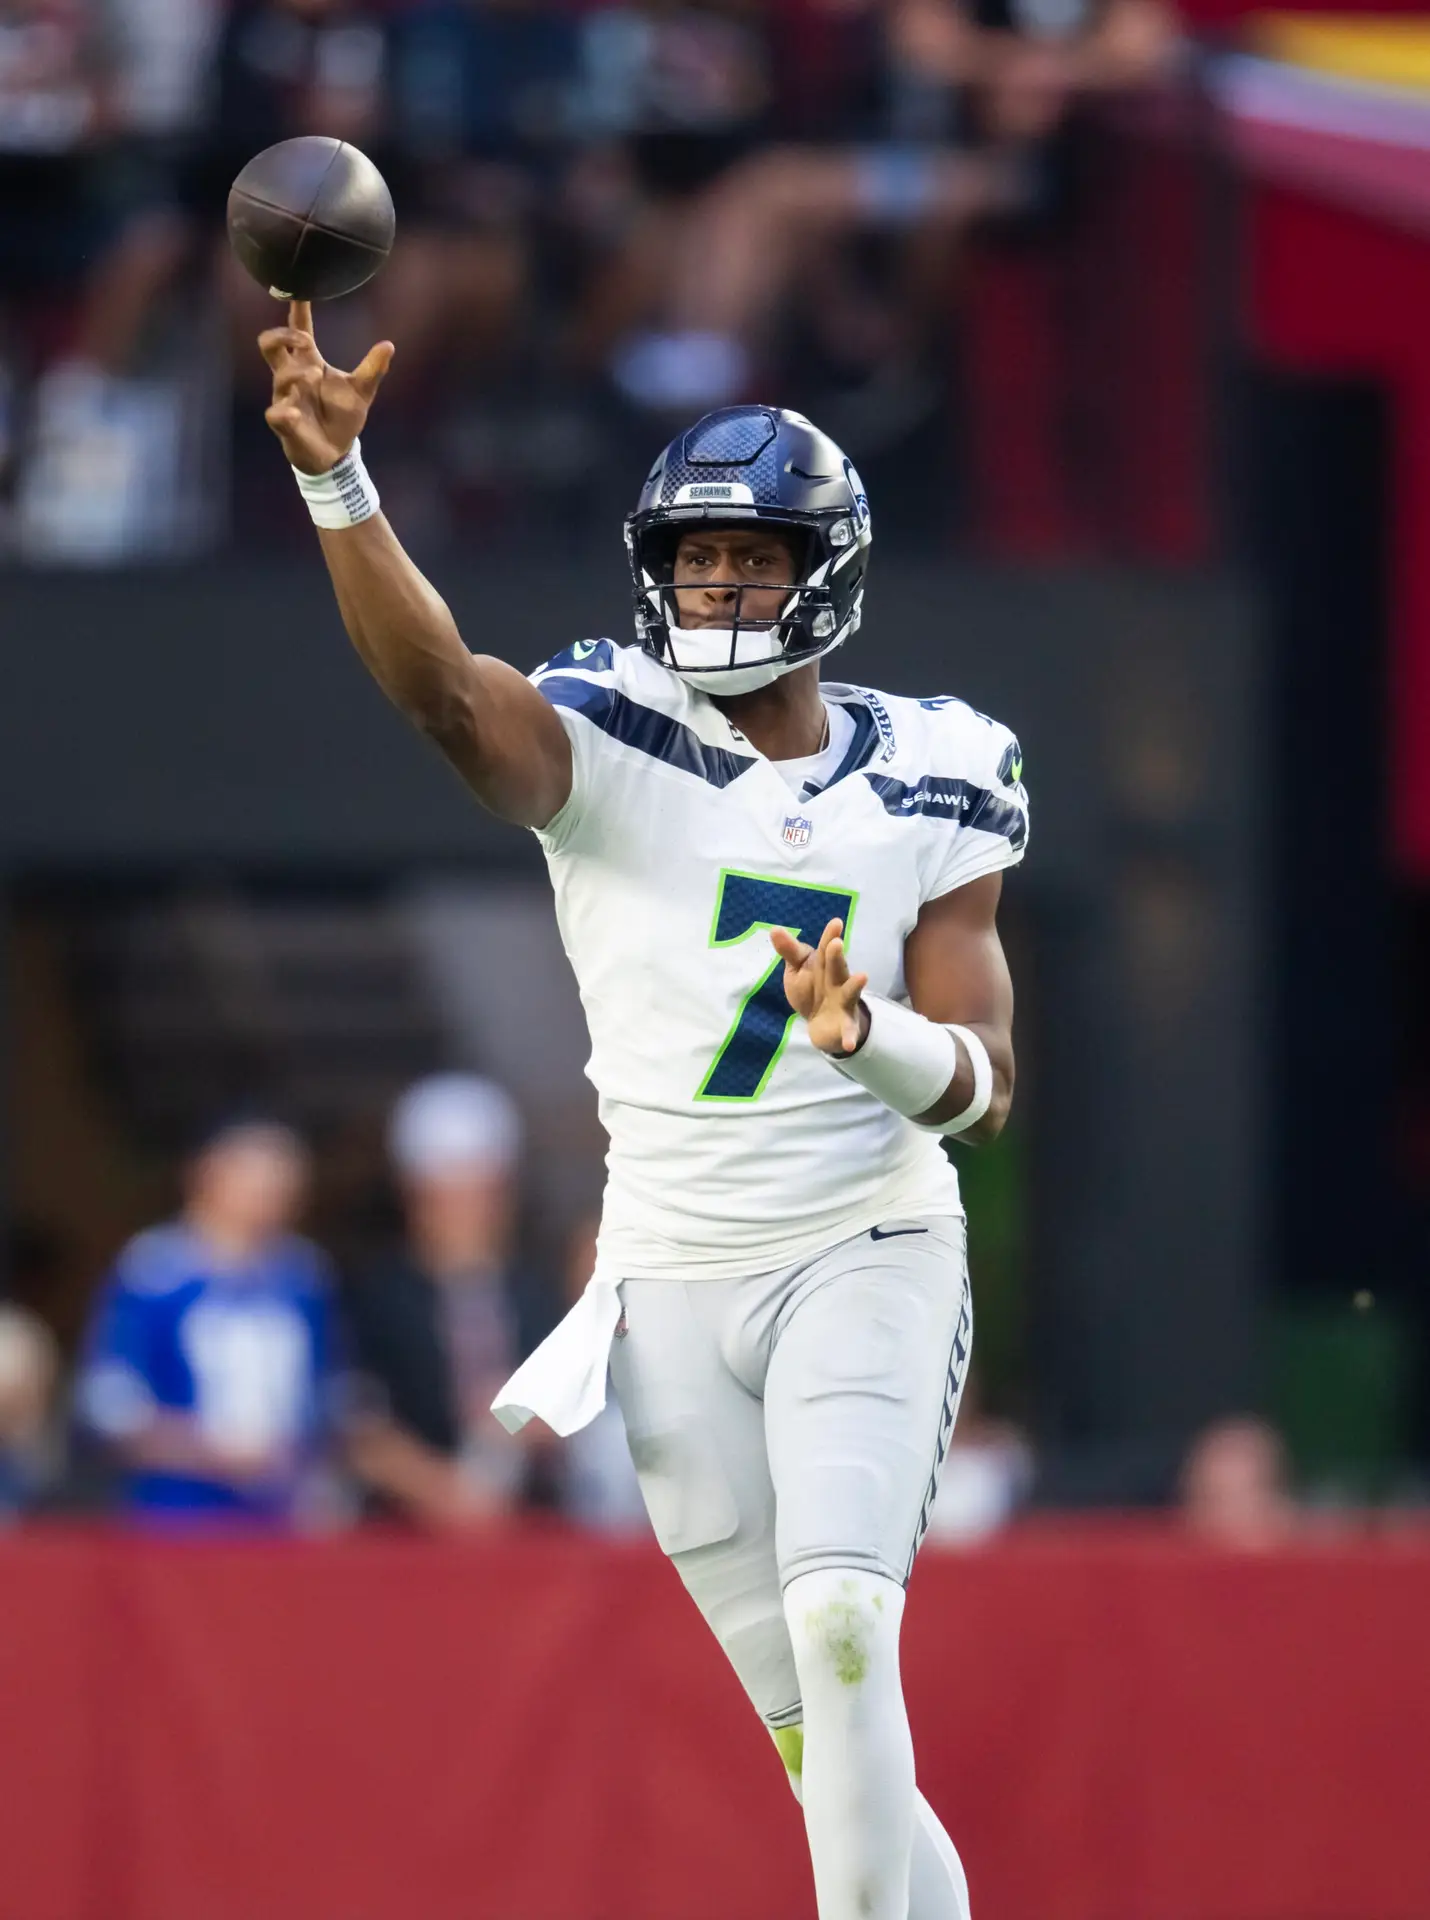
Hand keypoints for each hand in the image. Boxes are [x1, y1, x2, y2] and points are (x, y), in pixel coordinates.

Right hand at [259, 299, 392, 475]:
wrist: (336, 454)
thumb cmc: (343, 418)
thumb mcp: (362, 392)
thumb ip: (372, 369)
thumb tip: (389, 345)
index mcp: (309, 364)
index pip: (299, 331)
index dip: (297, 311)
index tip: (298, 291)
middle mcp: (292, 377)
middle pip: (270, 345)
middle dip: (283, 335)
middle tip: (307, 340)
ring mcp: (286, 398)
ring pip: (278, 376)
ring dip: (295, 373)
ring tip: (314, 376)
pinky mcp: (284, 423)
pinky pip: (276, 413)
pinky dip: (285, 412)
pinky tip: (295, 412)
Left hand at [770, 917, 869, 1056]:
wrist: (822, 1024)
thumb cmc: (811, 989)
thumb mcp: (798, 970)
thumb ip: (789, 951)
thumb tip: (774, 928)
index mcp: (825, 966)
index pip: (826, 949)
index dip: (830, 936)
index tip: (836, 923)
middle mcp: (838, 980)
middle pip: (837, 967)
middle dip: (837, 956)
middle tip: (837, 943)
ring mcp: (843, 1002)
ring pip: (849, 992)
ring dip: (855, 985)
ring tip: (863, 976)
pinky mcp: (844, 1024)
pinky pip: (848, 1031)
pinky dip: (849, 1037)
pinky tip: (848, 1043)